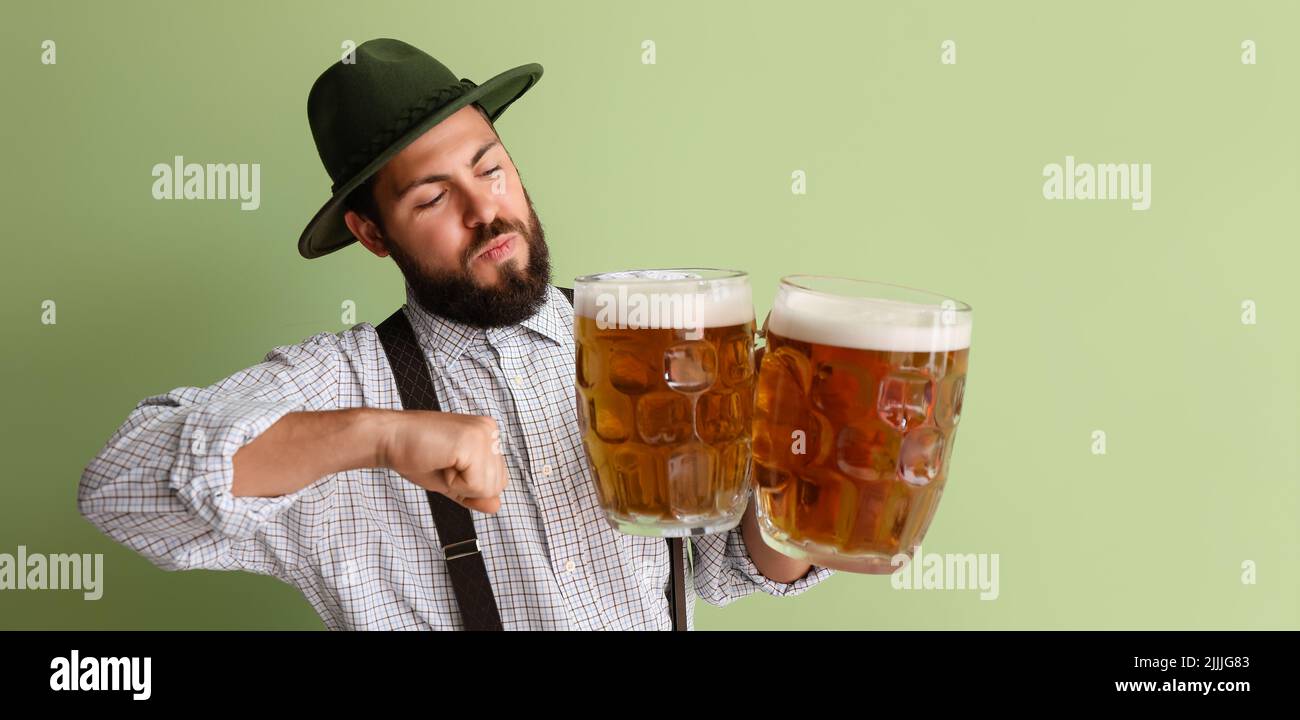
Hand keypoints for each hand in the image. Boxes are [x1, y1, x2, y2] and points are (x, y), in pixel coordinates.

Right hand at [377, 410, 508, 513]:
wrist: (389, 439)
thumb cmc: (415, 454)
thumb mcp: (452, 481)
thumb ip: (476, 494)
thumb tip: (497, 506)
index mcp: (488, 434)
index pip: (498, 480)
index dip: (470, 485)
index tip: (447, 465)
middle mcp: (490, 430)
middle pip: (497, 485)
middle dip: (466, 486)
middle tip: (442, 463)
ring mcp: (483, 434)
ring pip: (488, 488)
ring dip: (459, 484)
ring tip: (441, 461)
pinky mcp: (472, 442)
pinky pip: (476, 485)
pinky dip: (454, 483)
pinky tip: (441, 461)